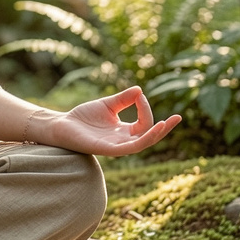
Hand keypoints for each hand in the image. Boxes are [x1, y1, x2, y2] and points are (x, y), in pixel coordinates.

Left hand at [41, 86, 180, 156]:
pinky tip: (147, 131)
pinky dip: (140, 140)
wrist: (61, 125)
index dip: (145, 109)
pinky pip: (129, 148)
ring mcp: (116, 146)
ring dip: (155, 135)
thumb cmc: (82, 117)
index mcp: (124, 131)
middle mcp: (123, 140)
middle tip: (178, 118)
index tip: (140, 95)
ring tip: (166, 124)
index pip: (144, 123)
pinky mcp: (108, 149)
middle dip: (164, 129)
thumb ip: (123, 99)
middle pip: (149, 136)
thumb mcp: (107, 105)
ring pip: (142, 144)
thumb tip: (140, 90)